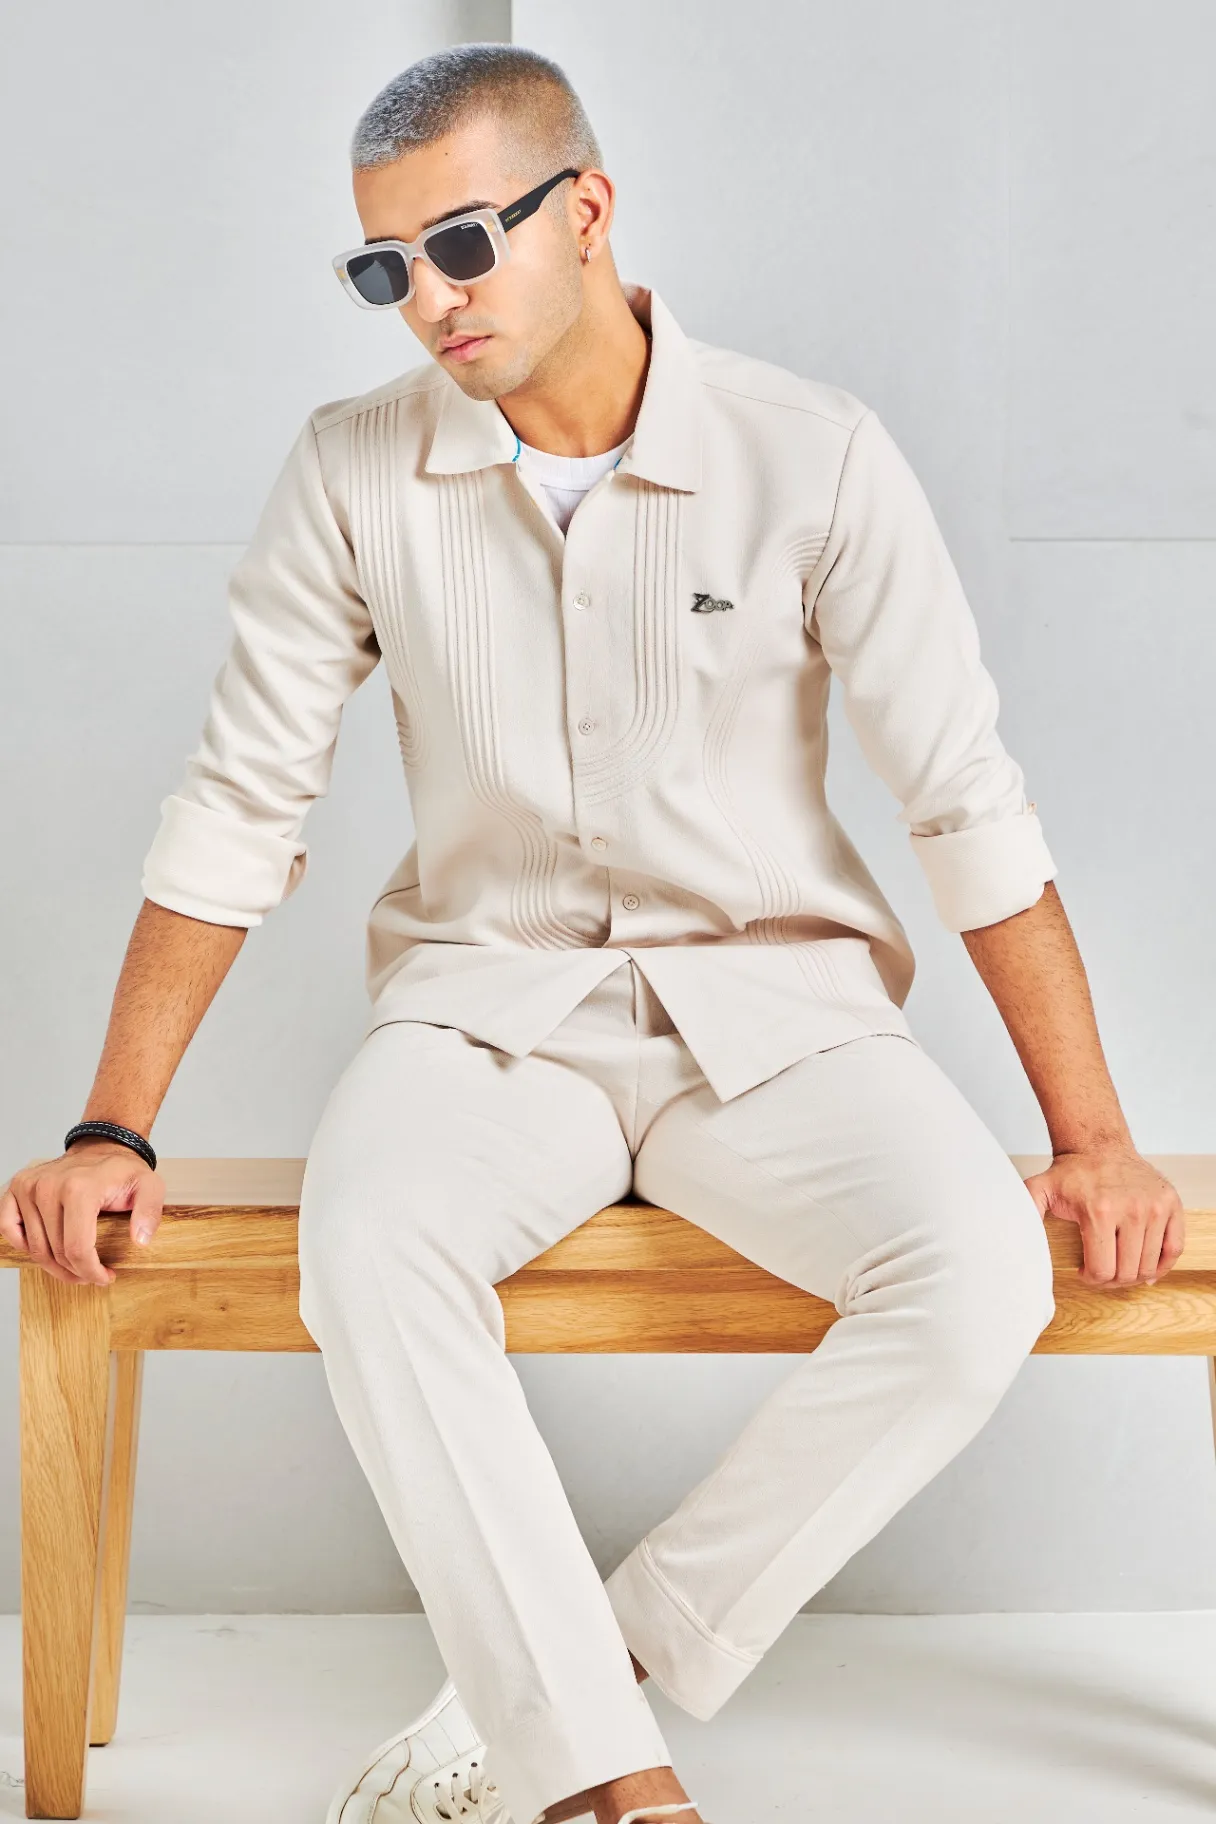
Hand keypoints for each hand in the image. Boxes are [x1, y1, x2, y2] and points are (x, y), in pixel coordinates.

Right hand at [0, 1143, 164, 1285]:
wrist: (102, 1148)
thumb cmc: (123, 1172)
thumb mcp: (150, 1187)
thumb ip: (149, 1213)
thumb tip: (140, 1241)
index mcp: (79, 1188)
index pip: (77, 1249)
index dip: (91, 1272)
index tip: (106, 1277)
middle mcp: (48, 1186)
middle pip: (56, 1252)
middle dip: (77, 1272)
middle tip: (94, 1275)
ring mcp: (29, 1186)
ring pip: (35, 1248)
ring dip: (55, 1266)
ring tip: (76, 1268)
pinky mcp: (17, 1187)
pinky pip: (10, 1228)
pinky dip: (25, 1246)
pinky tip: (46, 1250)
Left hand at [1022, 1147, 1184, 1287]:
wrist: (1099, 1146)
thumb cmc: (1072, 1173)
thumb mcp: (1040, 1189)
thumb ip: (1026, 1210)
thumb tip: (1015, 1234)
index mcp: (1099, 1211)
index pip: (1102, 1270)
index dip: (1092, 1279)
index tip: (1086, 1272)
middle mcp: (1131, 1209)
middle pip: (1127, 1272)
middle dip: (1112, 1280)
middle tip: (1103, 1272)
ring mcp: (1155, 1207)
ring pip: (1149, 1264)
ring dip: (1134, 1274)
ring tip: (1120, 1266)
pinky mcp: (1172, 1204)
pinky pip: (1174, 1249)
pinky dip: (1162, 1265)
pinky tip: (1147, 1267)